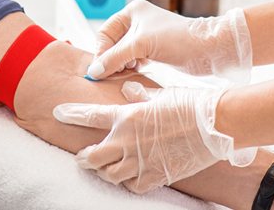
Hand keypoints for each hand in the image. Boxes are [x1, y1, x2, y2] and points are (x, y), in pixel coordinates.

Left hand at [53, 82, 257, 193]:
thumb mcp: (160, 94)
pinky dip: (127, 183)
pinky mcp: (156, 176)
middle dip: (84, 157)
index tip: (58, 113)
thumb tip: (128, 88)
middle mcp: (128, 140)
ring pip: (110, 174)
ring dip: (105, 171)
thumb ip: (139, 94)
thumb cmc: (190, 104)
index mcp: (127, 116)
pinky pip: (132, 186)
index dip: (72, 114)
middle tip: (82, 157)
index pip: (90, 115)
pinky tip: (129, 177)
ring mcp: (141, 161)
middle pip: (93, 156)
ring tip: (105, 168)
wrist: (215, 125)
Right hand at [87, 0, 251, 81]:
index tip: (98, 69)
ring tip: (122, 75)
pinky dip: (130, 68)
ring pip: (123, 54)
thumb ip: (114, 57)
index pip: (105, 33)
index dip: (100, 51)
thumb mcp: (141, 45)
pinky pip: (134, 61)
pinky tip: (133, 74)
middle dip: (110, 59)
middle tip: (108, 75)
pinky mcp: (155, 51)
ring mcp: (147, 37)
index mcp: (132, 11)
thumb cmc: (178, 38)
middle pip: (113, 44)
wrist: (208, 49)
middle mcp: (138, 22)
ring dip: (120, 65)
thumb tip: (93, 72)